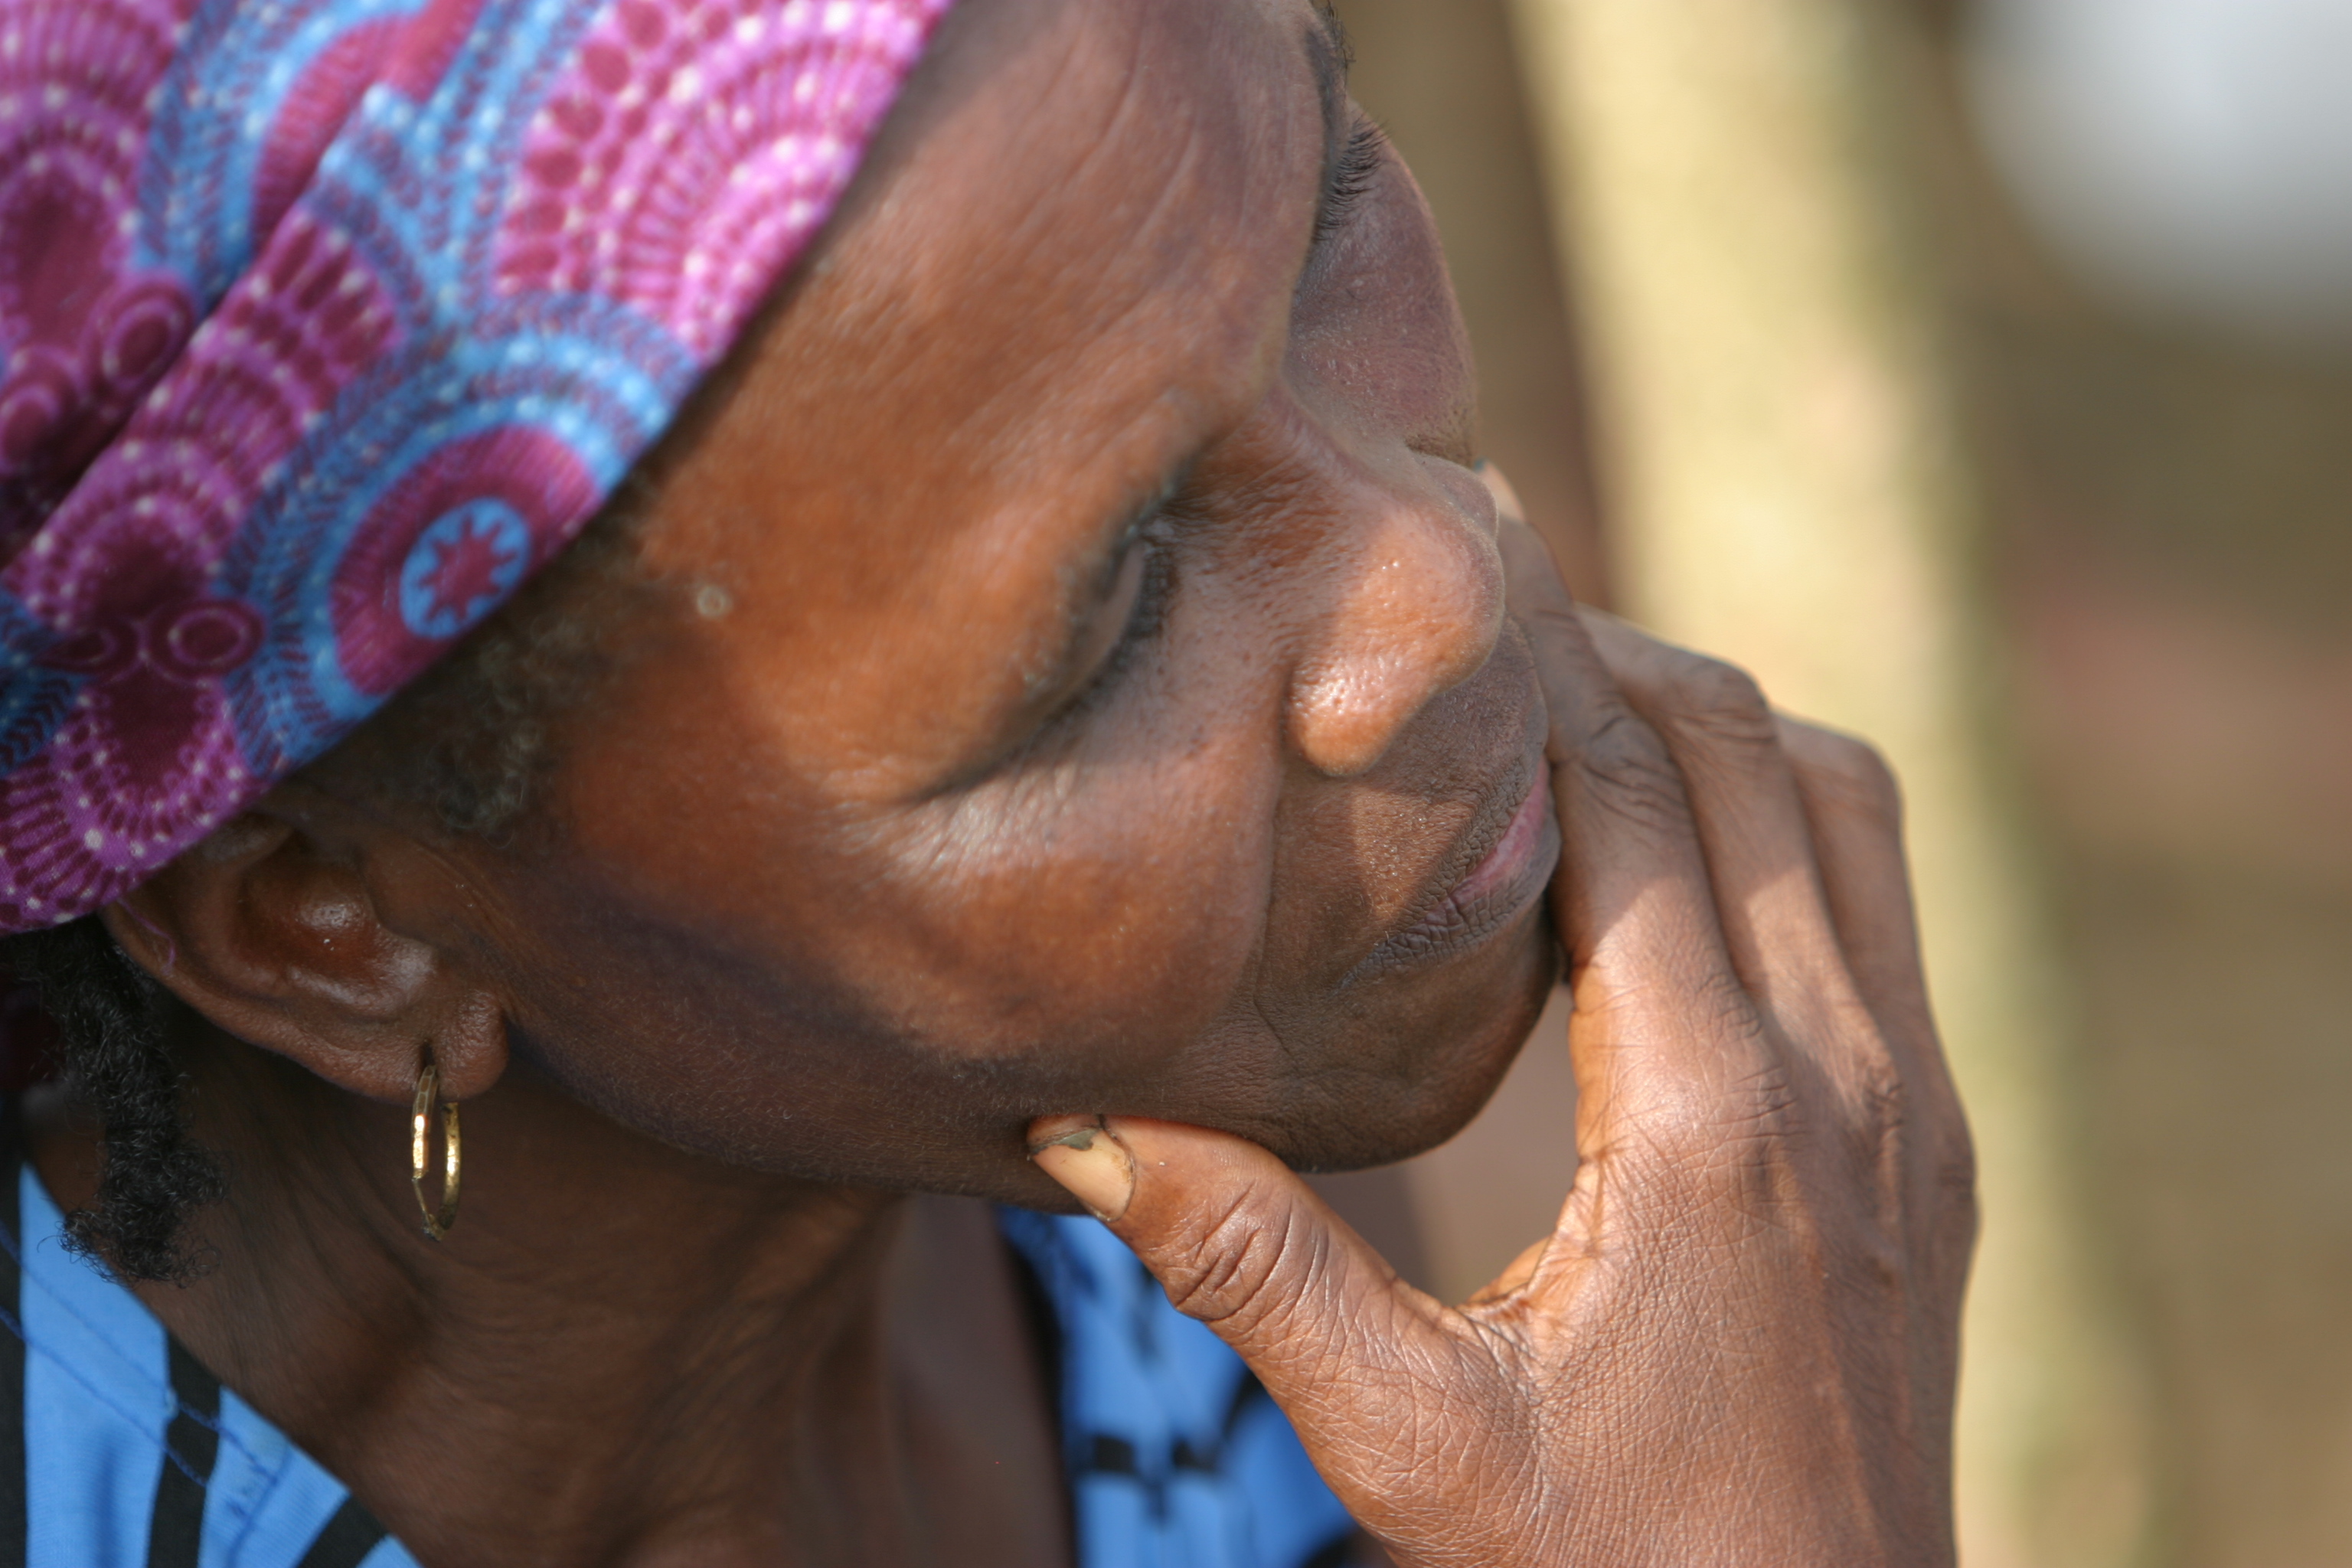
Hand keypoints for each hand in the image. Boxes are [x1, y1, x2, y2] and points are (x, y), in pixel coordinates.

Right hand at [1026, 472, 1975, 1565]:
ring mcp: (1908, 1097)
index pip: (1627, 796)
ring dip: (1712, 722)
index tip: (1438, 593)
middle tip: (1477, 633)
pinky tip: (1671, 853)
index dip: (1534, 670)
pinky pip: (1876, 890)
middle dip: (1613, 658)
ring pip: (1835, 798)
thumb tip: (1079, 1122)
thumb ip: (1250, 1272)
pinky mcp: (1933, 1138)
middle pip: (1741, 750)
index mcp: (1707, 1114)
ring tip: (1570, 715)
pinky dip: (1780, 811)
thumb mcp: (1411, 1445)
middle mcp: (1838, 1071)